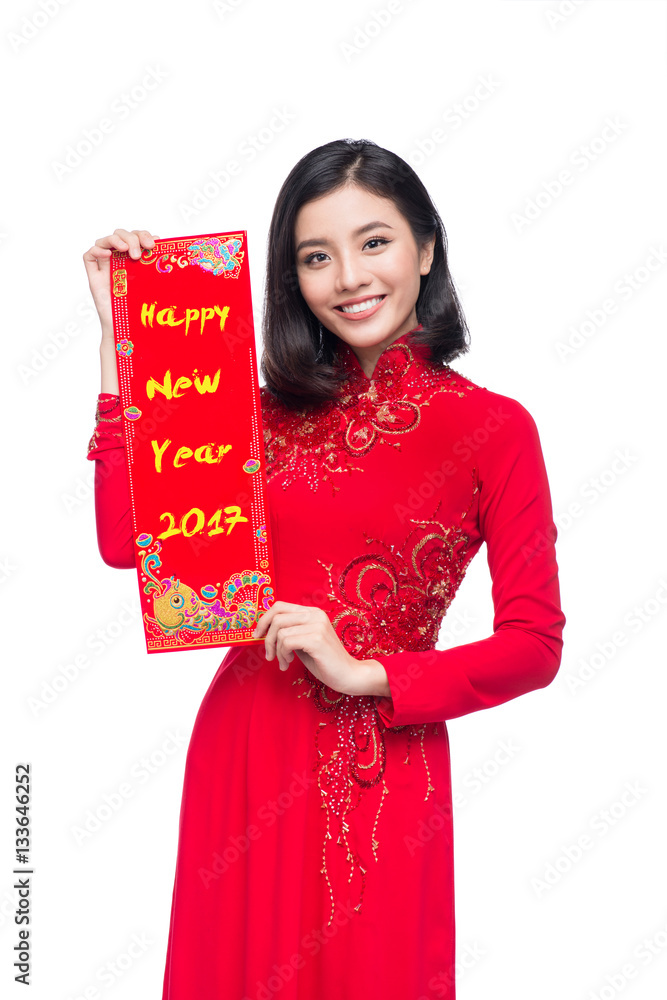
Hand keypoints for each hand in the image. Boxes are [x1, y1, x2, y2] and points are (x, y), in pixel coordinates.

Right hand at [82, 228, 157, 341]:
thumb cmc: (143, 311)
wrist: (128, 331)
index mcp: (136, 260)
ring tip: (126, 251)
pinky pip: (88, 256)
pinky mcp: (94, 278)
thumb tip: (170, 251)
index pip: (137, 237)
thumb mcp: (155, 287)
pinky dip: (97, 250)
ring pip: (105, 240)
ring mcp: (106, 268)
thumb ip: (159, 271)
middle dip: (132, 238)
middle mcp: (120, 261)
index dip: (144, 235)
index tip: (154, 244)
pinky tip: (108, 255)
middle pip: (121, 234)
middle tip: (139, 254)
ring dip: (117, 240)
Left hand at [252, 601, 368, 695]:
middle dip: (267, 639)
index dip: (264, 620)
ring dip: (277, 651)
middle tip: (269, 655)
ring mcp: (316, 625)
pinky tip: (289, 663)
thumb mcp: (303, 642)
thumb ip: (289, 632)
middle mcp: (315, 614)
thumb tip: (264, 630)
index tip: (258, 635)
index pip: (279, 606)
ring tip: (284, 662)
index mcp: (312, 612)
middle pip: (276, 617)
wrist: (349, 675)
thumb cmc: (324, 661)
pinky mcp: (316, 639)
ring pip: (280, 631)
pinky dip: (283, 655)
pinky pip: (286, 642)